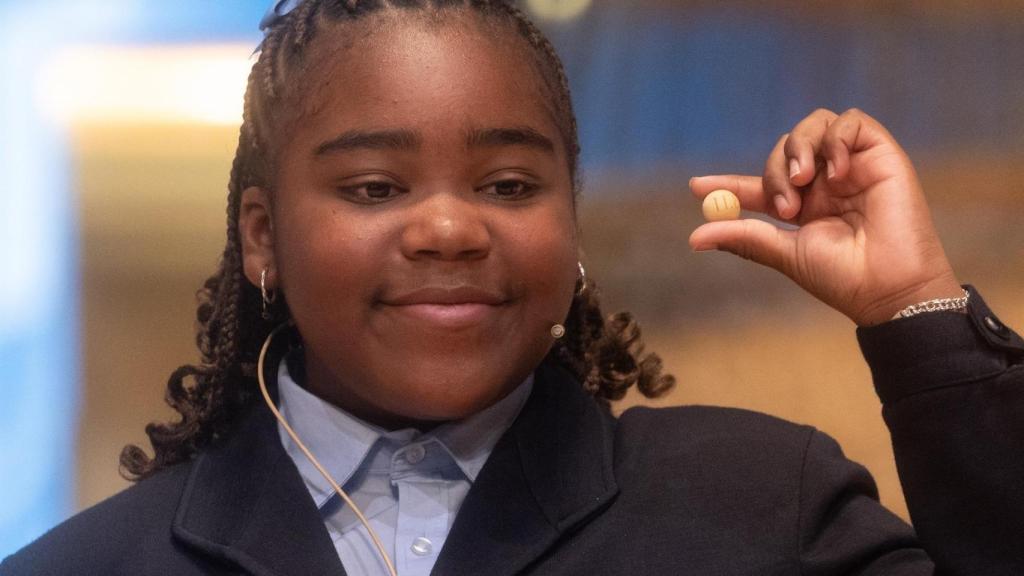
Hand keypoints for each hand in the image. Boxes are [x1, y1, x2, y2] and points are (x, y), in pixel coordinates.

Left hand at [689, 108, 961, 325]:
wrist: (891, 286)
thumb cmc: (842, 276)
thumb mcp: (785, 254)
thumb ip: (745, 238)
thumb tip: (693, 237)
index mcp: (801, 208)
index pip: (758, 185)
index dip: (727, 183)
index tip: (695, 187)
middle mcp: (824, 184)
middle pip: (783, 149)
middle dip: (773, 171)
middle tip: (783, 205)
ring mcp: (851, 166)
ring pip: (813, 126)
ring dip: (798, 148)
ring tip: (804, 183)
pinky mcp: (880, 153)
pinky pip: (850, 121)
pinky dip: (834, 139)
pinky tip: (836, 173)